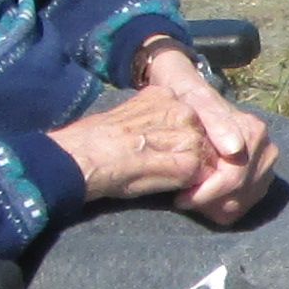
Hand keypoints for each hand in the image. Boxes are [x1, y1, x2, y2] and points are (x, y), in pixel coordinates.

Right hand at [46, 85, 221, 206]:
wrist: (82, 158)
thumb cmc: (94, 142)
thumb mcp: (128, 117)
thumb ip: (153, 122)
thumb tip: (163, 139)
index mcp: (165, 95)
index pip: (191, 119)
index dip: (181, 143)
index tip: (165, 157)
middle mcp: (181, 108)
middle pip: (202, 137)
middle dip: (192, 158)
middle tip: (168, 173)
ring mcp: (187, 133)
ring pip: (205, 157)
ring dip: (192, 175)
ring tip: (167, 182)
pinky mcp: (188, 161)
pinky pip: (201, 177)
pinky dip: (191, 189)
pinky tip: (174, 193)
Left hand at [134, 38, 279, 223]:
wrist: (192, 96)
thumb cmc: (190, 101)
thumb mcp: (196, 104)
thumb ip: (217, 124)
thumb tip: (235, 150)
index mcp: (255, 133)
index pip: (234, 179)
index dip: (206, 193)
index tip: (180, 197)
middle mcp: (267, 150)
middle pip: (240, 195)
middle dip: (208, 202)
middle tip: (181, 199)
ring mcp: (266, 166)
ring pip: (242, 204)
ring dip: (214, 207)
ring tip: (190, 197)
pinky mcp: (260, 178)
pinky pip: (243, 206)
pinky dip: (221, 209)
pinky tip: (203, 200)